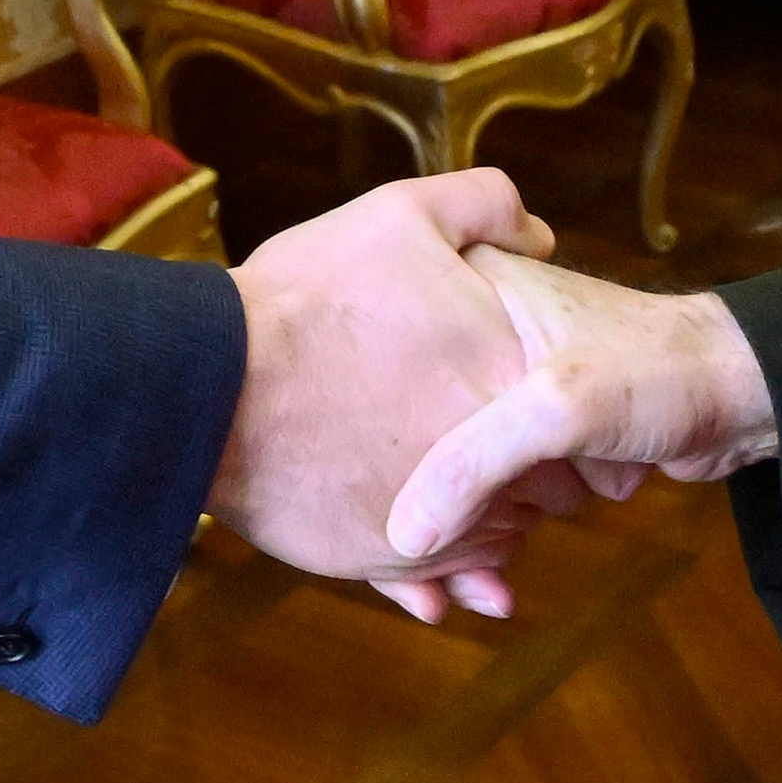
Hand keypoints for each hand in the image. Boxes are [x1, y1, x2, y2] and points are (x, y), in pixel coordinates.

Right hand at [209, 169, 590, 621]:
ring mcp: (442, 515)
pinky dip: (441, 564)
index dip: (553, 401)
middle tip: (492, 441)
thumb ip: (486, 207)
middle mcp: (493, 459)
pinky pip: (441, 575)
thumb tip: (539, 236)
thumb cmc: (304, 296)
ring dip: (486, 516)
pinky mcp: (387, 558)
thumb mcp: (401, 214)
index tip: (524, 392)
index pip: (573, 412)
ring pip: (497, 535)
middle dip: (529, 467)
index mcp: (510, 374)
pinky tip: (421, 531)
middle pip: (549, 483)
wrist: (208, 382)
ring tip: (454, 485)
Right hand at [383, 249, 778, 566]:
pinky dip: (478, 547)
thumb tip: (402, 538)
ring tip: (448, 588)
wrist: (741, 394)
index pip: (382, 363)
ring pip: (442, 472)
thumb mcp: (556, 406)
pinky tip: (475, 589)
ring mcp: (498, 392)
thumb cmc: (657, 371)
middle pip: (403, 431)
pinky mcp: (529, 440)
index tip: (349, 492)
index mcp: (465, 294)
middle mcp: (471, 337)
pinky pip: (481, 498)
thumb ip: (475, 462)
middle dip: (409, 506)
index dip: (366, 434)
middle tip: (409, 564)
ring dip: (447, 538)